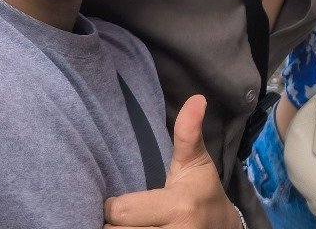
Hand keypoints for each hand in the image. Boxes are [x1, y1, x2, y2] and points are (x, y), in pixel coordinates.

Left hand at [104, 95, 241, 228]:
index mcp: (179, 207)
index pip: (121, 211)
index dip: (114, 206)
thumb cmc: (201, 191)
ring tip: (125, 225)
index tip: (118, 202)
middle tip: (121, 216)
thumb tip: (196, 99)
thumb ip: (187, 133)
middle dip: (114, 224)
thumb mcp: (195, 163)